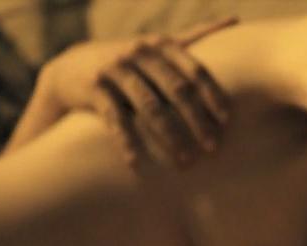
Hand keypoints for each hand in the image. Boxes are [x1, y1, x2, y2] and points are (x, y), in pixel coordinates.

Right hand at [43, 17, 236, 167]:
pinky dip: (126, 142)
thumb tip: (236, 20)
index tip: (227, 120)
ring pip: (149, 107)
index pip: (194, 69)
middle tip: (213, 147)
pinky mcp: (94, 88)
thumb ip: (191, 39)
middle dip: (197, 120)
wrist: (71, 68)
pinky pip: (115, 119)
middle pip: (177, 90)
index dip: (213, 95)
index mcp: (160, 45)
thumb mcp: (156, 46)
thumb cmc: (127, 62)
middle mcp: (139, 53)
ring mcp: (116, 69)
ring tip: (184, 162)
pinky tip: (136, 164)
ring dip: (170, 137)